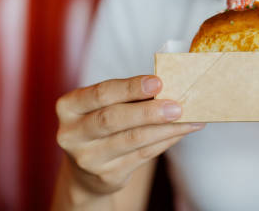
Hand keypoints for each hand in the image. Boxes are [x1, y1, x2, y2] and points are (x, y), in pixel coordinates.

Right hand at [56, 75, 204, 195]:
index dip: (130, 88)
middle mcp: (72, 134)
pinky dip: (166, 140)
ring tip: (189, 118)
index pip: (100, 93)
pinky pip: (143, 155)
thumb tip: (171, 86)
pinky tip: (182, 130)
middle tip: (177, 106)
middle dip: (148, 111)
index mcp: (69, 107)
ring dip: (165, 128)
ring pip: (132, 140)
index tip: (158, 82)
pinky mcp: (107, 176)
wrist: (87, 169)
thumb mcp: (104, 106)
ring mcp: (88, 158)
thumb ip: (128, 96)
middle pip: (113, 119)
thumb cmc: (102, 123)